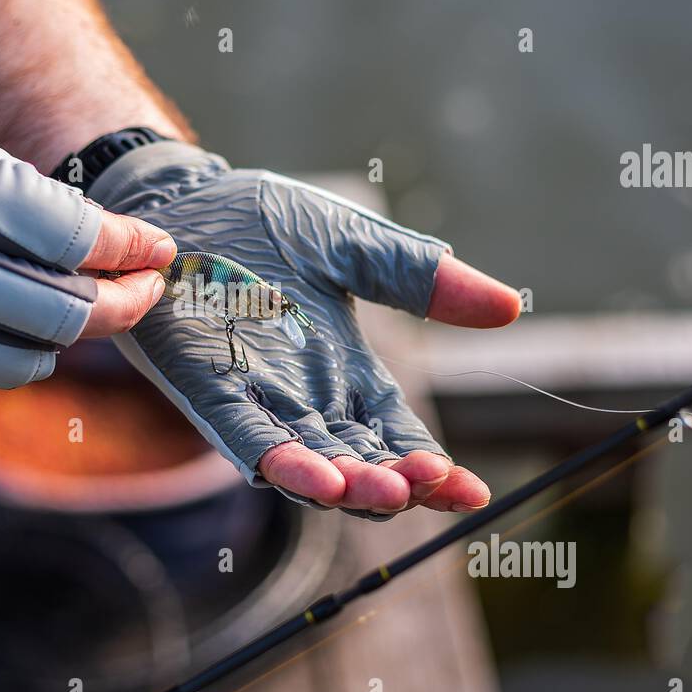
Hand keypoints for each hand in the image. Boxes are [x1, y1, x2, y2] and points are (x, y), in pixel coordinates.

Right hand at [0, 101, 172, 403]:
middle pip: (57, 316)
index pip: (69, 236)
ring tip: (62, 317)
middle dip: (118, 308)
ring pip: (18, 366)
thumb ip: (36, 206)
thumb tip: (128, 253)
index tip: (159, 255)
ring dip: (57, 346)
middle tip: (139, 295)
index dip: (130, 250)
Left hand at [87, 141, 519, 519]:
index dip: (433, 470)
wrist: (181, 198)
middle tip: (433, 483)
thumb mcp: (355, 246)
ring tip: (384, 491)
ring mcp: (256, 402)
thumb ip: (421, 279)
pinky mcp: (208, 392)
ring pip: (310, 469)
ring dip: (347, 486)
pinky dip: (282, 464)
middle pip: (362, 466)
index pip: (398, 437)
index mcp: (346, 373)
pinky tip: (316, 478)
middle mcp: (305, 400)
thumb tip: (511, 307)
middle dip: (398, 484)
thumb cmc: (260, 221)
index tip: (472, 492)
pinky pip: (246, 441)